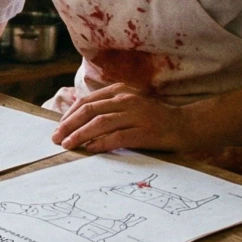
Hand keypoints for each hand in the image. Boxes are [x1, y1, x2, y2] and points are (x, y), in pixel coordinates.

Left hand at [51, 83, 201, 152]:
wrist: (185, 125)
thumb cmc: (154, 118)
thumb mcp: (129, 105)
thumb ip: (108, 107)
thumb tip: (77, 115)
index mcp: (120, 91)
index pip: (87, 100)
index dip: (69, 114)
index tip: (59, 127)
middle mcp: (126, 100)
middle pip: (90, 110)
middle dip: (69, 124)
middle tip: (56, 137)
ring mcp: (136, 115)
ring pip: (100, 123)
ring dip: (80, 134)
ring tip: (68, 145)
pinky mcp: (144, 132)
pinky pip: (117, 137)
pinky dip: (101, 143)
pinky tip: (90, 149)